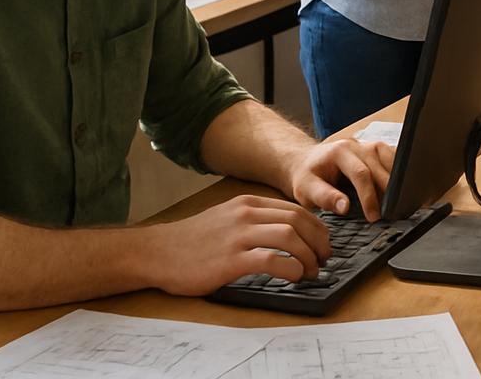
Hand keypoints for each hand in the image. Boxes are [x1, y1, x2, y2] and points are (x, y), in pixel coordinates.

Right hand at [143, 194, 332, 294]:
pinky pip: (270, 259)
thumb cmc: (192, 241)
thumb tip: (289, 234)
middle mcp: (246, 214)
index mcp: (248, 203)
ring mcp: (238, 235)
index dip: (317, 228)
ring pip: (289, 236)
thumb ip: (255, 221)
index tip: (323, 243)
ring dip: (308, 255)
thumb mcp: (227, 218)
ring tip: (312, 271)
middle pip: (298, 220)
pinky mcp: (230, 259)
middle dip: (319, 241)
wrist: (156, 252)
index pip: (296, 210)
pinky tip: (294, 277)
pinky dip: (290, 268)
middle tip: (324, 259)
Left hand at [286, 138, 396, 220]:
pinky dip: (401, 175)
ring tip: (398, 205)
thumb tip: (345, 207)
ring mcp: (370, 145)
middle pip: (380, 168)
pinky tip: (400, 191)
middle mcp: (357, 145)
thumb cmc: (307, 177)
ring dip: (398, 183)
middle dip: (388, 193)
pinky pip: (395, 160)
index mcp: (340, 152)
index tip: (374, 217)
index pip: (361, 174)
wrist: (307, 162)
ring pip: (393, 162)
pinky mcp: (378, 150)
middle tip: (391, 215)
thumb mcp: (306, 190)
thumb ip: (324, 197)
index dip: (369, 197)